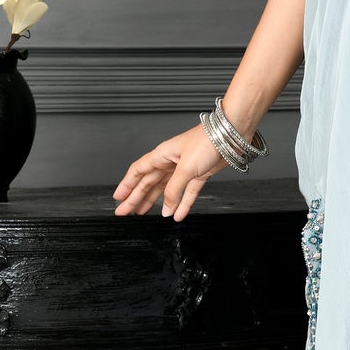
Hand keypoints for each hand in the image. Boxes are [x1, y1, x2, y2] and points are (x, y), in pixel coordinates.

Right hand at [112, 124, 229, 219]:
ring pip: (166, 189)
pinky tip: (177, 214)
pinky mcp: (200, 174)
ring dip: (156, 202)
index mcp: (162, 154)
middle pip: (149, 182)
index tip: (118, 198)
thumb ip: (174, 190)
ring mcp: (185, 168)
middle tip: (125, 211)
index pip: (138, 171)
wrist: (231, 135)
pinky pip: (187, 192)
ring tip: (144, 213)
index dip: (127, 185)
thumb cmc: (207, 141)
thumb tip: (166, 208)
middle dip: (136, 197)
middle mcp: (171, 161)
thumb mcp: (186, 168)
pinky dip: (182, 204)